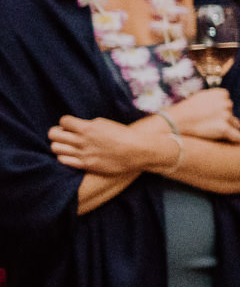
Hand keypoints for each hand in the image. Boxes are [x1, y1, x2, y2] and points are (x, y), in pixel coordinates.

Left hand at [48, 115, 169, 175]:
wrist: (137, 151)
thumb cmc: (123, 135)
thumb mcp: (104, 123)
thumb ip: (88, 125)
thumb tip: (75, 126)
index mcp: (87, 128)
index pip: (63, 121)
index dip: (65, 122)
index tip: (70, 125)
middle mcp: (82, 141)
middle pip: (54, 134)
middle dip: (56, 132)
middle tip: (64, 134)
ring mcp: (83, 154)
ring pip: (56, 148)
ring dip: (59, 144)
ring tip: (67, 144)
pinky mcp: (86, 164)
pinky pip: (64, 160)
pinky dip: (64, 156)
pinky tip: (72, 154)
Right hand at [164, 88, 239, 142]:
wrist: (175, 121)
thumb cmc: (185, 111)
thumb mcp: (201, 97)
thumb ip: (214, 99)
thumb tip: (226, 104)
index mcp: (221, 94)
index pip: (227, 102)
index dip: (220, 110)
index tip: (210, 115)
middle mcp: (226, 103)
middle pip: (231, 113)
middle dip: (224, 119)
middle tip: (210, 125)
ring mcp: (226, 116)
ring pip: (235, 125)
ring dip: (229, 129)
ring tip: (215, 132)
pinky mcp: (224, 129)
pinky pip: (237, 136)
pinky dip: (236, 139)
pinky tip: (233, 141)